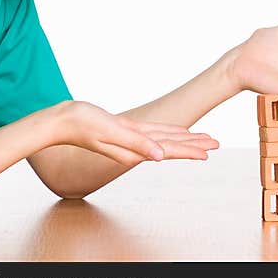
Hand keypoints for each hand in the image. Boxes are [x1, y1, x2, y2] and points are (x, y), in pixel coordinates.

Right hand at [55, 101, 219, 166]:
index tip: (209, 152)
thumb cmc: (82, 124)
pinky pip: (152, 133)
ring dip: (185, 140)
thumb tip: (159, 157)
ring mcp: (131, 138)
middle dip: (194, 145)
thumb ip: (136, 144)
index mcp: (134, 149)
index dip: (189, 150)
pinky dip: (168, 133)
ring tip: (203, 140)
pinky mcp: (125, 129)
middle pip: (171, 146)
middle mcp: (135, 147)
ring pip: (164, 139)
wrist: (60, 121)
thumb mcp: (111, 131)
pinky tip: (176, 134)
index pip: (168, 150)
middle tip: (216, 143)